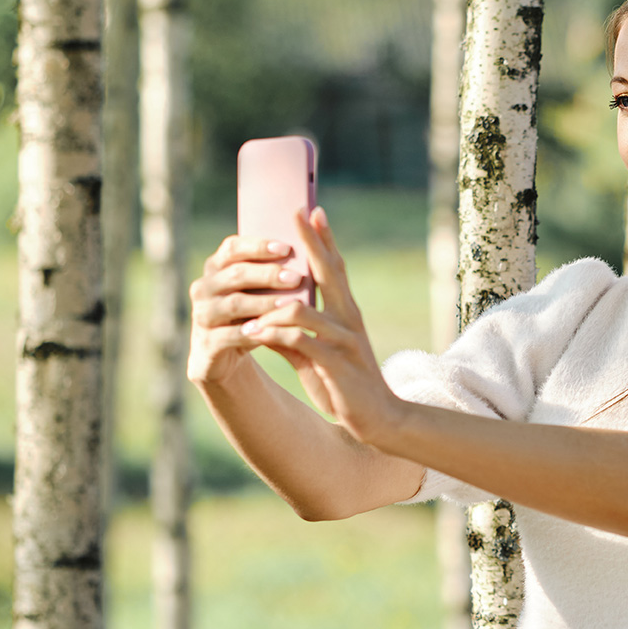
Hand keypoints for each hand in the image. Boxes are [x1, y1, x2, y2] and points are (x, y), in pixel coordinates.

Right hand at [188, 234, 301, 385]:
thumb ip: (270, 274)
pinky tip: (274, 329)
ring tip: (291, 303)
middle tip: (296, 277)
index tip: (287, 248)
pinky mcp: (207, 342)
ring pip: (235, 304)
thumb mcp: (256, 292)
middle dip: (268, 274)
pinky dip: (255, 331)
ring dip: (265, 302)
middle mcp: (204, 287)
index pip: (232, 248)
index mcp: (215, 267)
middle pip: (236, 274)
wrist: (226, 356)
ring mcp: (203, 314)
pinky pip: (232, 335)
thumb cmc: (249, 314)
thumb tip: (306, 255)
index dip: (258, 246)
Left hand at [236, 207, 401, 444]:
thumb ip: (293, 334)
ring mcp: (344, 341)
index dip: (324, 239)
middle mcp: (348, 320)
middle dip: (311, 241)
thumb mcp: (316, 356)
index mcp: (347, 314)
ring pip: (305, 309)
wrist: (379, 419)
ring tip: (248, 302)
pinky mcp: (335, 364)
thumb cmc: (346, 386)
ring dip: (273, 304)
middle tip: (297, 211)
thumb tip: (264, 318)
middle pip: (330, 272)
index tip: (311, 209)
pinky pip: (301, 342)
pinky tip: (255, 333)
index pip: (336, 268)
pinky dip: (276, 334)